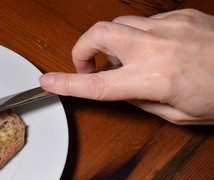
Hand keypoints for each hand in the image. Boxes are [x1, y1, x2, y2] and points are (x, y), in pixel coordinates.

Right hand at [40, 9, 213, 124]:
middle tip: (87, 65)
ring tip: (124, 60)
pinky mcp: (180, 15)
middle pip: (99, 33)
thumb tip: (123, 89)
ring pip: (118, 24)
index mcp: (155, 79)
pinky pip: (144, 22)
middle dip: (82, 48)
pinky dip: (137, 36)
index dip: (67, 82)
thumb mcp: (177, 115)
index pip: (97, 83)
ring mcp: (169, 26)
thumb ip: (142, 101)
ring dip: (110, 42)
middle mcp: (157, 47)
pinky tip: (153, 50)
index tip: (47, 81)